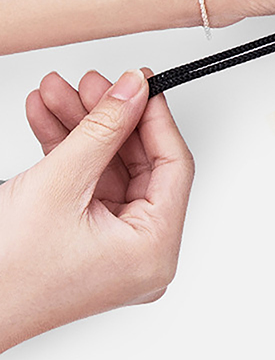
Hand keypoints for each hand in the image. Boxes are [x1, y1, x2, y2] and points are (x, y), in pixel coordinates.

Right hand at [0, 68, 193, 352]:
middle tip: (92, 83)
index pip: (173, 164)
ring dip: (82, 127)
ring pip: (110, 167)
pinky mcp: (88, 240)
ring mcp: (115, 247)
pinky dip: (69, 149)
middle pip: (140, 162)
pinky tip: (49, 117)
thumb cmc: (6, 276)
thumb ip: (105, 128)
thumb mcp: (62, 182)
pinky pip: (89, 182)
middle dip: (109, 117)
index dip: (155, 117)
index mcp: (154, 250)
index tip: (142, 82)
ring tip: (58, 92)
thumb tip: (135, 88)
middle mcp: (142, 252)